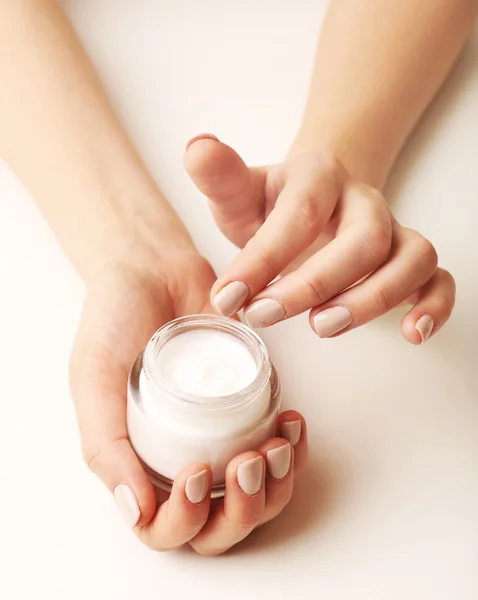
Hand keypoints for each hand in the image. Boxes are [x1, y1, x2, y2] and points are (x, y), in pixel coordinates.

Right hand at [69, 250, 307, 554]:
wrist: (152, 268)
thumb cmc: (115, 321)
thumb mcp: (94, 378)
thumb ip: (104, 442)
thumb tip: (136, 510)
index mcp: (141, 463)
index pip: (166, 528)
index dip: (184, 520)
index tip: (192, 472)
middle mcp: (184, 457)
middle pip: (221, 525)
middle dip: (240, 510)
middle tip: (246, 465)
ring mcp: (223, 436)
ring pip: (259, 497)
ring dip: (276, 487)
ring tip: (276, 448)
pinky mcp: (252, 406)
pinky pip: (282, 450)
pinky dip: (294, 450)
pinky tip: (292, 425)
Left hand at [184, 135, 454, 343]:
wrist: (314, 200)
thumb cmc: (273, 204)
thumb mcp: (240, 192)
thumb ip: (219, 177)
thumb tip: (197, 147)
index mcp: (318, 177)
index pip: (298, 214)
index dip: (263, 259)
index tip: (227, 298)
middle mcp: (363, 202)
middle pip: (363, 238)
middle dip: (315, 283)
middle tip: (266, 315)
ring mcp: (393, 231)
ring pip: (410, 258)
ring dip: (373, 298)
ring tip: (323, 328)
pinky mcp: (410, 259)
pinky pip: (439, 278)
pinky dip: (434, 305)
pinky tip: (412, 334)